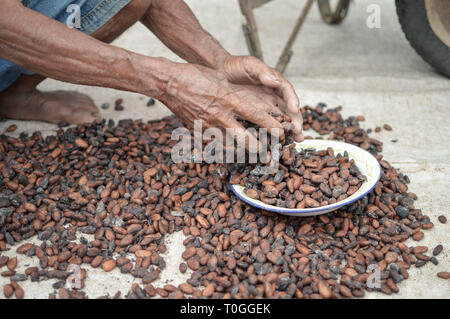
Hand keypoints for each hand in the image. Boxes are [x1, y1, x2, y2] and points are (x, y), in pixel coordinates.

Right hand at [160, 63, 288, 151]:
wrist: (169, 82)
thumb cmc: (195, 76)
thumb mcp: (221, 78)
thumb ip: (236, 91)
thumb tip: (254, 100)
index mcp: (229, 99)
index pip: (256, 116)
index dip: (272, 126)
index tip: (282, 132)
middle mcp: (221, 115)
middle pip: (245, 139)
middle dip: (260, 149)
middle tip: (269, 154)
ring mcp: (208, 126)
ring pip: (230, 147)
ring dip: (243, 154)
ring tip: (253, 157)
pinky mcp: (198, 132)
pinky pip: (214, 147)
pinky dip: (224, 152)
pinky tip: (231, 154)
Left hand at [220, 55, 303, 141]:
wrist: (220, 73)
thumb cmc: (236, 66)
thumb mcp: (249, 64)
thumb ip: (262, 72)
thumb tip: (275, 81)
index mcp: (275, 82)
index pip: (288, 92)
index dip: (293, 101)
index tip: (295, 110)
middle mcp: (274, 95)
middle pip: (289, 108)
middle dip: (296, 121)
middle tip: (299, 133)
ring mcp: (267, 105)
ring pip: (281, 118)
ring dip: (290, 130)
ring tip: (296, 140)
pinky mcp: (257, 114)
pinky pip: (267, 124)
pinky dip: (273, 133)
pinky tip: (276, 142)